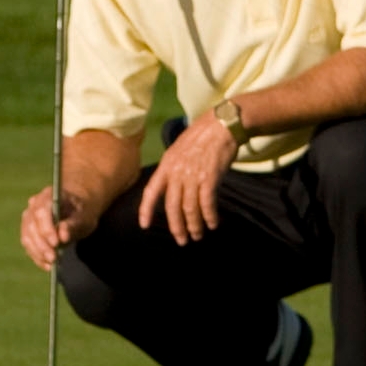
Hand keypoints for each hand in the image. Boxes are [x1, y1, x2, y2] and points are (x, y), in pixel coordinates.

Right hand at [19, 185, 88, 270]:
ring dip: (38, 252)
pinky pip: (28, 245)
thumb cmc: (81, 212)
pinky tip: (47, 266)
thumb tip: (63, 236)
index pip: (41, 211)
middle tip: (54, 258)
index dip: (46, 228)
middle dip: (42, 244)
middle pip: (32, 225)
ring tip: (51, 264)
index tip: (56, 243)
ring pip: (27, 236)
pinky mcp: (28, 231)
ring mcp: (28, 217)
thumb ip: (73, 224)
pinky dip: (37, 256)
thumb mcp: (84, 217)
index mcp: (49, 196)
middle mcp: (34, 205)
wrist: (76, 210)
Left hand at [146, 114, 239, 244]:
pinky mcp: (209, 178)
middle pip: (172, 206)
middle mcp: (177, 172)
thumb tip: (174, 189)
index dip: (146, 209)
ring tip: (198, 235)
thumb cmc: (202, 137)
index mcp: (166, 165)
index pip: (151, 191)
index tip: (144, 225)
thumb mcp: (179, 150)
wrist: (221, 125)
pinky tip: (213, 224)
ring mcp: (192, 175)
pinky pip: (207, 204)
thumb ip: (174, 169)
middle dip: (176, 226)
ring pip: (189, 208)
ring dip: (194, 225)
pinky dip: (209, 217)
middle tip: (181, 240)